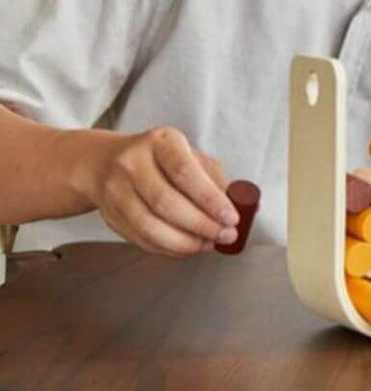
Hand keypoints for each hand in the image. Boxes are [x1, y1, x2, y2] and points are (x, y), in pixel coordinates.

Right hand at [78, 127, 237, 256]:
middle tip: (225, 235)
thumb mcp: (190, 155)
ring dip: (184, 242)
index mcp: (160, 142)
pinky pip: (140, 238)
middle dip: (201, 225)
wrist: (105, 162)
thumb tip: (244, 206)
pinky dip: (168, 248)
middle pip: (166, 202)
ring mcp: (116, 189)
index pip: (185, 172)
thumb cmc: (159, 159)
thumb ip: (216, 179)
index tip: (230, 217)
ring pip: (149, 225)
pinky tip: (187, 247)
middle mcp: (132, 163)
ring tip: (208, 244)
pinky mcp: (110, 215)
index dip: (210, 199)